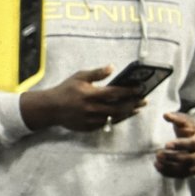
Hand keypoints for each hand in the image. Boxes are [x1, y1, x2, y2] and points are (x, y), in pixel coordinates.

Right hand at [19, 66, 145, 132]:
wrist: (51, 108)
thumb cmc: (65, 90)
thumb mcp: (79, 77)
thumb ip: (96, 73)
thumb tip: (112, 68)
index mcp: (90, 95)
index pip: (114, 93)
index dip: (129, 91)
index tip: (140, 89)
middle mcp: (91, 108)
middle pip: (118, 108)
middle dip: (133, 104)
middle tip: (144, 100)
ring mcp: (90, 119)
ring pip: (114, 117)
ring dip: (128, 112)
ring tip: (137, 108)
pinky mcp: (89, 127)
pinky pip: (107, 123)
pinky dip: (117, 119)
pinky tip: (123, 114)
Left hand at [155, 112, 194, 177]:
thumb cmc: (191, 129)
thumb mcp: (186, 121)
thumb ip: (176, 118)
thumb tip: (165, 115)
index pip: (193, 144)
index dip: (180, 145)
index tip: (166, 145)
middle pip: (190, 159)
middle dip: (173, 157)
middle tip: (158, 154)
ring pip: (186, 169)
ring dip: (170, 167)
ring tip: (156, 161)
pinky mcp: (194, 171)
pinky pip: (183, 175)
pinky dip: (170, 173)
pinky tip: (158, 167)